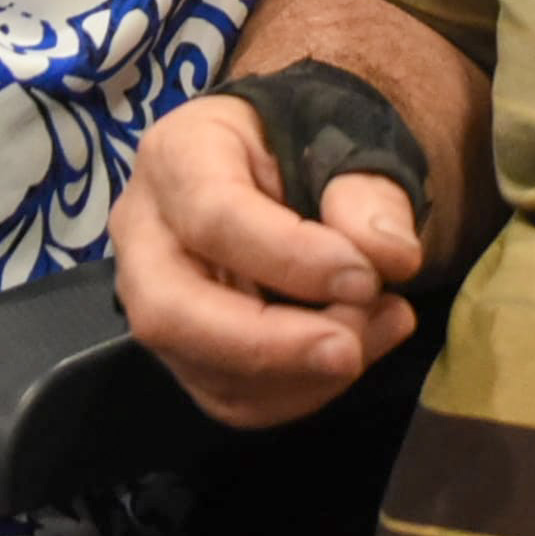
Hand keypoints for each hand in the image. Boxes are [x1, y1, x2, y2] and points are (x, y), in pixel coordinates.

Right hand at [109, 94, 425, 429]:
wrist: (291, 161)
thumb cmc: (310, 141)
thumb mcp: (347, 138)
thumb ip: (369, 191)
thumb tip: (389, 256)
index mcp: (177, 155)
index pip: (212, 217)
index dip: (290, 259)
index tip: (366, 279)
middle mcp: (145, 232)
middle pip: (172, 311)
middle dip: (268, 345)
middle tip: (350, 349)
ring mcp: (155, 298)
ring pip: (205, 368)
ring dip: (302, 372)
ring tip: (382, 325)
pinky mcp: (185, 350)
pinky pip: (232, 397)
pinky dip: (302, 390)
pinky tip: (360, 345)